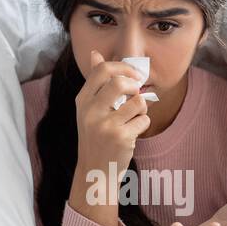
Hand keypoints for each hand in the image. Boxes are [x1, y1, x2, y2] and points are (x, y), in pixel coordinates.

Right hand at [68, 50, 150, 225]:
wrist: (95, 171)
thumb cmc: (96, 137)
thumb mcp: (89, 109)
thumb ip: (95, 83)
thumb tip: (95, 54)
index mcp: (82, 101)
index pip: (101, 70)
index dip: (122, 67)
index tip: (133, 75)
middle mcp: (91, 112)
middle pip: (120, 82)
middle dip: (135, 85)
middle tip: (137, 93)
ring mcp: (106, 125)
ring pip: (137, 101)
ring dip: (142, 107)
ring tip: (135, 116)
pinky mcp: (121, 138)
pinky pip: (144, 119)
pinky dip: (143, 124)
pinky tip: (134, 132)